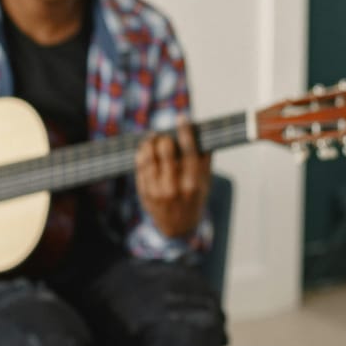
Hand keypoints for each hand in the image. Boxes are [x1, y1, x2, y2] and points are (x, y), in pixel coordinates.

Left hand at [135, 121, 211, 240]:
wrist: (178, 228)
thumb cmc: (194, 200)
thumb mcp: (205, 183)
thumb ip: (205, 159)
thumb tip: (204, 132)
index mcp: (193, 184)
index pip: (189, 151)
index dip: (185, 131)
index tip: (182, 117)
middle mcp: (174, 187)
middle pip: (165, 149)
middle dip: (164, 137)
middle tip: (164, 134)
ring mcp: (157, 191)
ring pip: (148, 155)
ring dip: (149, 142)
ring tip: (152, 138)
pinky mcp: (144, 192)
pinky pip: (139, 166)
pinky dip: (142, 153)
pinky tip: (145, 149)